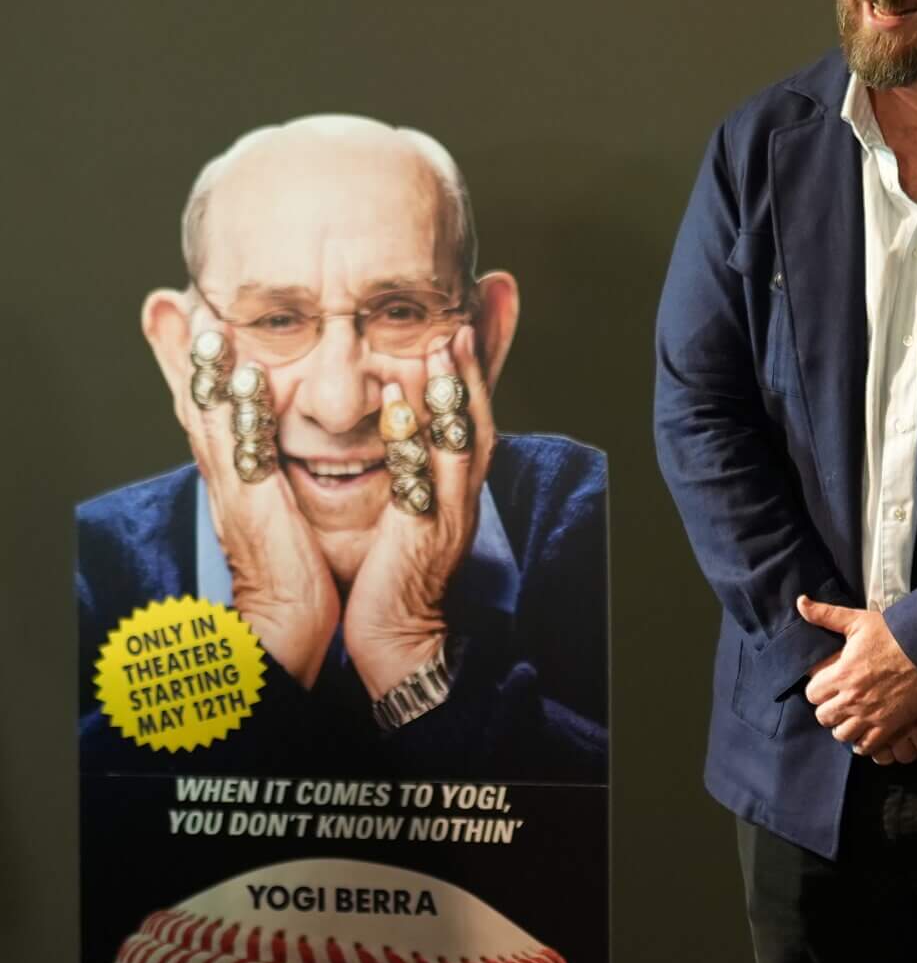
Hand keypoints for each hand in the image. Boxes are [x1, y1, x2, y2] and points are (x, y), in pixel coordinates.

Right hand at [171, 324, 336, 686]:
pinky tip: (246, 376)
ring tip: (200, 314)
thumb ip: (279, 472)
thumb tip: (278, 443)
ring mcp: (233, 489)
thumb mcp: (282, 509)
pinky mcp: (253, 507)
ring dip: (203, 367)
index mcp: (233, 474)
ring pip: (210, 418)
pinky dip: (242, 412)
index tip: (189, 309)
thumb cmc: (296, 568)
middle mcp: (224, 476)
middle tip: (176, 295)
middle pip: (196, 402)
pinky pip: (244, 450)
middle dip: (184, 350)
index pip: (208, 408)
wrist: (286, 625)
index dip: (194, 362)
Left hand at [345, 337, 492, 699]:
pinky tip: (400, 400)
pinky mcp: (424, 533)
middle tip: (464, 321)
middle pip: (477, 423)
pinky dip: (418, 433)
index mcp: (453, 493)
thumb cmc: (392, 582)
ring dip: (458, 391)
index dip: (471, 380)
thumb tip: (400, 434)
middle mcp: (460, 498)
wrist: (398, 640)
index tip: (462, 332)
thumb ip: (410, 479)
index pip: (468, 426)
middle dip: (474, 372)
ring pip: (463, 442)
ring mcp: (447, 513)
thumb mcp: (407, 518)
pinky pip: (427, 474)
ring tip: (445, 342)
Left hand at [799, 595, 916, 754]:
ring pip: (842, 735)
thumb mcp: (858, 620)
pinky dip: (863, 743)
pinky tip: (866, 734)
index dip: (818, 690)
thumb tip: (801, 602)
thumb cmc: (894, 634)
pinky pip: (866, 746)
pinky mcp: (889, 726)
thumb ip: (826, 615)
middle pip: (823, 717)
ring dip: (844, 727)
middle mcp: (852, 698)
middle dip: (829, 710)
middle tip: (840, 703)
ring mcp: (870, 714)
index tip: (828, 686)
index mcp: (841, 673)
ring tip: (852, 719)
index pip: (812, 694)